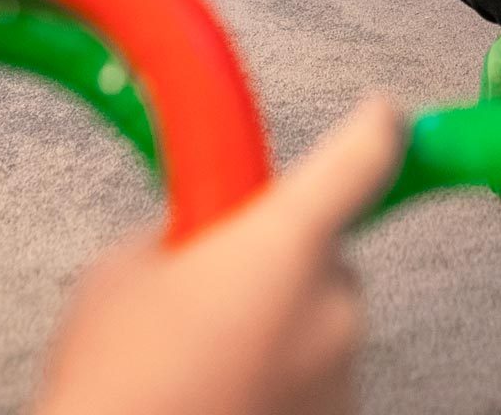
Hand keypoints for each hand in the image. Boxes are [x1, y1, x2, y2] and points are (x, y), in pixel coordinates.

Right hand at [32, 96, 403, 414]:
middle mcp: (333, 307)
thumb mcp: (124, 270)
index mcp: (287, 244)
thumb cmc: (116, 385)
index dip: (376, 126)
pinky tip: (225, 389)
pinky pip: (318, 372)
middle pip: (326, 251)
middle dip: (278, 257)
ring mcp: (343, 373)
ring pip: (320, 316)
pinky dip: (283, 373)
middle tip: (213, 286)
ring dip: (279, 322)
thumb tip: (207, 234)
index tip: (383, 113)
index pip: (364, 156)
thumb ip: (186, 228)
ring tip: (205, 356)